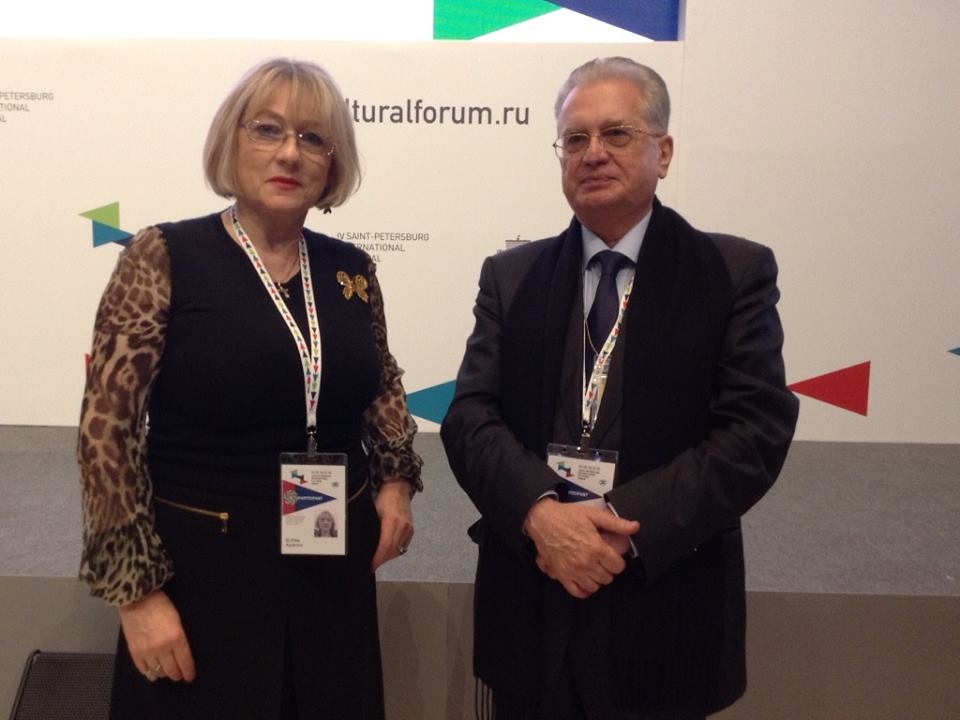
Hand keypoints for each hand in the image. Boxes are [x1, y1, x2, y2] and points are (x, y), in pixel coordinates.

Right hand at [117, 589, 195, 682]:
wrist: (137, 599)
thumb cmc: (160, 605)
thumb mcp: (177, 620)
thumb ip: (179, 638)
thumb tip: (180, 652)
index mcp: (176, 638)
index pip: (185, 661)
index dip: (188, 671)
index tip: (190, 677)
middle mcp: (162, 648)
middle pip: (171, 669)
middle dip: (177, 674)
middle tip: (179, 676)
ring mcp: (147, 652)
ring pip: (157, 671)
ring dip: (163, 673)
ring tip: (166, 672)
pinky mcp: (134, 652)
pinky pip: (143, 668)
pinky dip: (148, 671)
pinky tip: (152, 670)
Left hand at [371, 478, 414, 570]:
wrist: (398, 488)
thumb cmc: (384, 498)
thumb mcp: (374, 512)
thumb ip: (372, 529)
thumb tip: (366, 545)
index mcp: (392, 521)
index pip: (385, 546)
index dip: (378, 559)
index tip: (371, 566)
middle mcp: (403, 526)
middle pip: (393, 551)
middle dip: (382, 560)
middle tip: (372, 565)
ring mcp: (408, 529)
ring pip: (399, 550)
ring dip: (388, 557)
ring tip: (379, 559)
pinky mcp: (411, 530)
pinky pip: (403, 546)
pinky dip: (395, 551)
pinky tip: (388, 552)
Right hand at [524, 499, 638, 598]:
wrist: (543, 520)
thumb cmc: (567, 516)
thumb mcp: (593, 515)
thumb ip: (615, 523)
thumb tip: (634, 527)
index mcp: (596, 548)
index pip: (618, 566)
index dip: (618, 561)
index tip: (612, 557)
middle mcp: (586, 562)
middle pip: (608, 578)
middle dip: (607, 569)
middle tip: (602, 561)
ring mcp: (573, 570)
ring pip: (594, 586)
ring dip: (596, 579)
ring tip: (593, 569)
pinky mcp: (562, 575)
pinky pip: (577, 592)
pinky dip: (583, 590)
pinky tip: (584, 581)